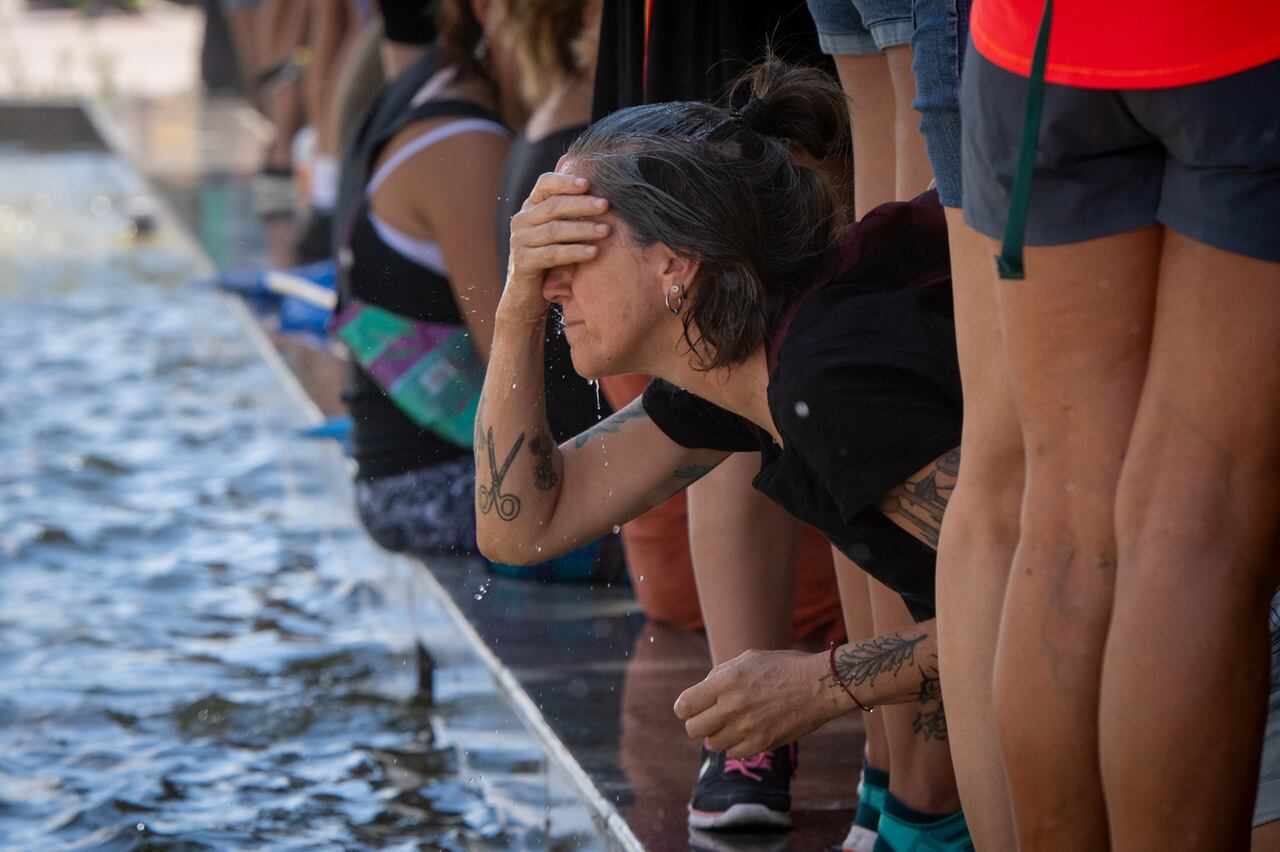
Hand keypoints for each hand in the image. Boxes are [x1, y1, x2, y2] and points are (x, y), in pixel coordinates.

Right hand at [501, 171, 610, 323]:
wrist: (526, 295)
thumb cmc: (550, 260)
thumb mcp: (558, 233)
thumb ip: (570, 214)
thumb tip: (604, 197)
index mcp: (530, 207)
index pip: (545, 183)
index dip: (566, 181)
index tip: (589, 183)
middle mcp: (522, 220)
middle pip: (553, 206)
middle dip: (582, 205)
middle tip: (606, 205)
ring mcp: (519, 240)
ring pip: (555, 230)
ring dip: (583, 229)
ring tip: (606, 230)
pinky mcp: (523, 261)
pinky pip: (552, 254)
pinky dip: (575, 252)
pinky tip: (594, 252)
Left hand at [673, 649, 844, 757]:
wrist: (819, 685)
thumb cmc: (784, 667)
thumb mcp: (747, 659)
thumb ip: (720, 675)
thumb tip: (700, 693)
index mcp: (725, 681)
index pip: (685, 705)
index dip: (685, 708)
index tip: (691, 708)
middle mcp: (732, 706)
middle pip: (694, 729)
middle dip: (699, 724)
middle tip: (710, 718)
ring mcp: (747, 727)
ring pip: (713, 744)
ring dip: (719, 735)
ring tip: (735, 723)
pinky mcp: (762, 743)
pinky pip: (734, 753)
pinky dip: (737, 745)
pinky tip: (748, 732)